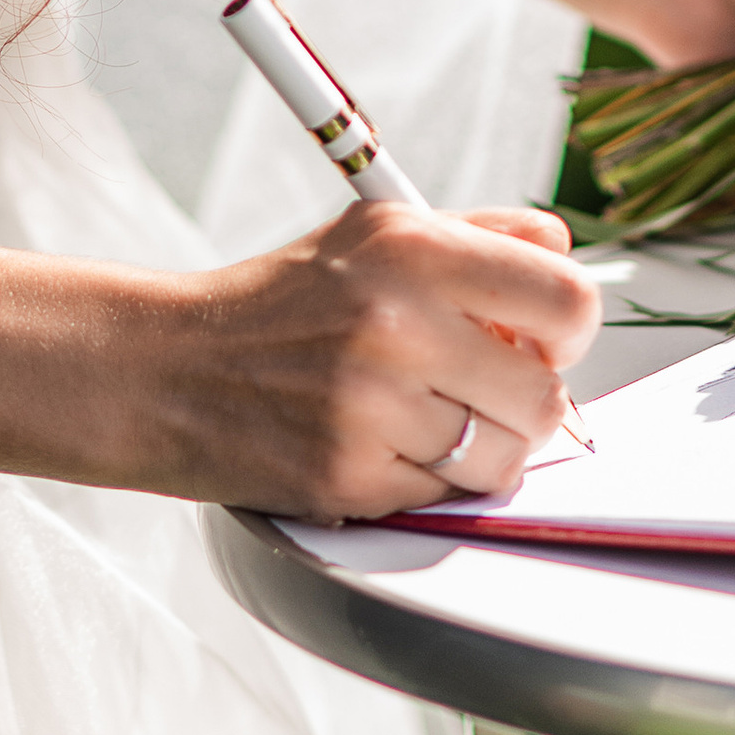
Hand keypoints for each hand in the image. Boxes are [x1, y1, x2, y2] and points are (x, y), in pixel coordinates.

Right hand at [88, 202, 601, 519]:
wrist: (166, 368)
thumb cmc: (277, 304)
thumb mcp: (372, 233)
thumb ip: (477, 234)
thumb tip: (561, 246)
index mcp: (413, 247)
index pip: (567, 299)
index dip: (567, 331)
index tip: (541, 341)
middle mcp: (398, 320)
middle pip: (547, 397)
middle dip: (526, 404)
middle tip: (482, 391)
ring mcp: (373, 404)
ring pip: (502, 460)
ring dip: (479, 452)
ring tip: (428, 421)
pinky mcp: (349, 475)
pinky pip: (443, 500)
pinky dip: (424, 483)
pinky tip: (382, 447)